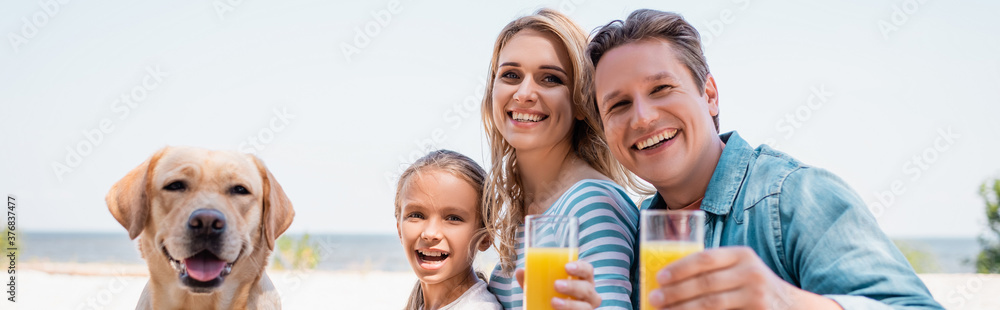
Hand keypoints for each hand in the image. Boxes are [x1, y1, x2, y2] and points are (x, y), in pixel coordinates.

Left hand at [515, 260, 601, 308]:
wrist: (551, 309)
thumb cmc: (552, 294)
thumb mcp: (542, 287)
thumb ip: (532, 280)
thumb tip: (520, 271)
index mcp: (583, 280)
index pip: (588, 270)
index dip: (580, 267)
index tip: (566, 266)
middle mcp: (589, 293)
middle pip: (587, 288)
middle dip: (573, 286)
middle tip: (556, 284)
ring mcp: (587, 308)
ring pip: (585, 307)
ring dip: (570, 304)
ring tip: (554, 302)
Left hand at [649, 246, 840, 309]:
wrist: (791, 306)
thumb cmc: (752, 285)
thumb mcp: (739, 268)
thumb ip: (714, 267)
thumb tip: (667, 277)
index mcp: (742, 255)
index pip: (705, 259)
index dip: (680, 268)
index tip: (659, 277)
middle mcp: (751, 273)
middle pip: (705, 284)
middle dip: (676, 293)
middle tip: (655, 298)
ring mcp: (756, 296)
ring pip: (711, 305)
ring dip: (683, 309)